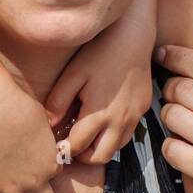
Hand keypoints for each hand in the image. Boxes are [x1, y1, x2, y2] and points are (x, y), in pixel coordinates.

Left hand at [46, 42, 151, 164]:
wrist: (133, 35)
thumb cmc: (99, 52)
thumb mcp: (73, 73)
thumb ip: (58, 101)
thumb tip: (48, 124)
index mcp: (99, 114)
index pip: (77, 147)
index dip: (63, 149)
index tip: (54, 145)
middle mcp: (119, 121)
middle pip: (99, 158)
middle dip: (82, 155)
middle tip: (70, 143)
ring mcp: (134, 116)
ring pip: (116, 148)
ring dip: (100, 146)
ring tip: (86, 132)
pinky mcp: (143, 109)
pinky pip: (128, 133)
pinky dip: (114, 135)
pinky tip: (103, 118)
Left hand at [156, 44, 192, 192]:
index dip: (177, 56)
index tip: (163, 52)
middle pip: (182, 88)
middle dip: (170, 86)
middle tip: (173, 92)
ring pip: (172, 116)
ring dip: (169, 115)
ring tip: (178, 120)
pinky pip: (172, 150)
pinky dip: (170, 147)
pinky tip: (181, 148)